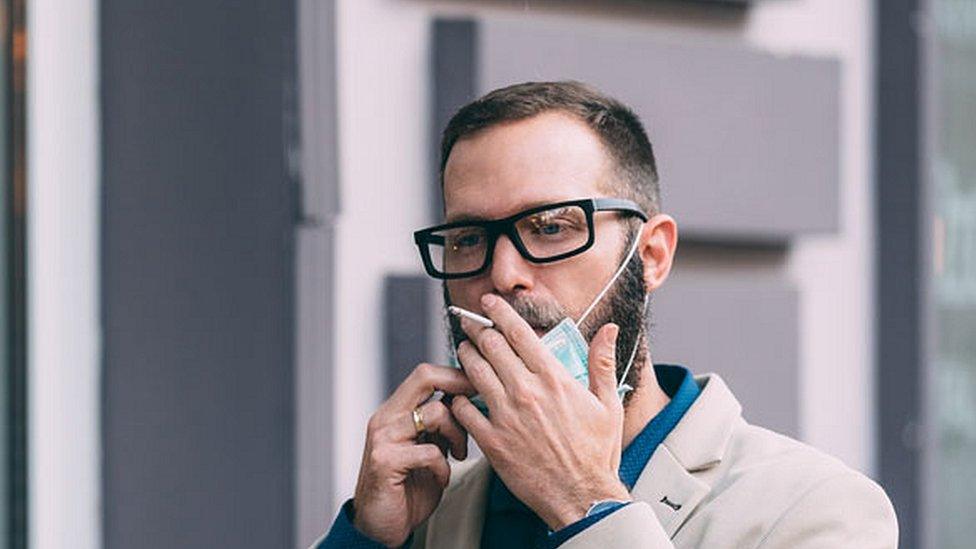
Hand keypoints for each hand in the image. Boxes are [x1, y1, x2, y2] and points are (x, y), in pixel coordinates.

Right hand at [352, 363, 475, 546]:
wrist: (381, 526)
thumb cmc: (407, 488)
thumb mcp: (428, 448)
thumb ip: (440, 425)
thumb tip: (468, 402)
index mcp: (395, 412)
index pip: (425, 374)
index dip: (455, 374)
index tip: (478, 386)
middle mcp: (386, 418)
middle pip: (424, 377)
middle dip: (458, 386)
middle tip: (476, 401)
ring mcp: (383, 438)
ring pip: (434, 413)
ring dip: (456, 434)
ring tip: (458, 453)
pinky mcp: (385, 462)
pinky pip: (429, 451)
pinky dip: (443, 466)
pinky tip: (441, 477)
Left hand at [450, 294, 630, 530]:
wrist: (582, 496)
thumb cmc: (597, 452)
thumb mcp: (608, 404)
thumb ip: (603, 363)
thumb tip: (610, 329)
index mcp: (554, 378)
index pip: (519, 332)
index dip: (499, 312)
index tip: (488, 302)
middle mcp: (526, 391)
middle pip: (490, 346)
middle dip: (476, 329)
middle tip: (470, 322)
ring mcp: (506, 416)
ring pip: (473, 372)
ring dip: (465, 356)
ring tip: (464, 350)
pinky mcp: (492, 441)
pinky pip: (465, 410)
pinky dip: (459, 398)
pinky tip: (460, 394)